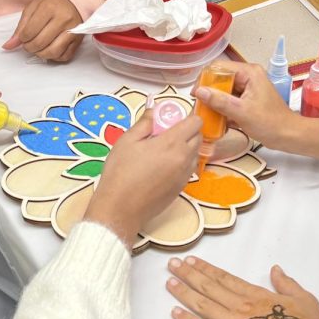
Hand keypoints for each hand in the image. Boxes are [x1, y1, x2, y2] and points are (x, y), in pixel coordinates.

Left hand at [2, 0, 82, 62]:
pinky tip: (50, 49)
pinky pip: (64, 56)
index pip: (29, 32)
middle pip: (40, 43)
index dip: (22, 39)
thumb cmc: (50, 5)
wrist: (72, 0)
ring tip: (38, 48)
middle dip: (29, 48)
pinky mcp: (78, 40)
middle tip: (29, 44)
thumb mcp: (32, 10)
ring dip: (41, 54)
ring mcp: (73, 31)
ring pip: (53, 52)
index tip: (23, 37)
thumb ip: (20, 28)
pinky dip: (54, 57)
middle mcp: (63, 19)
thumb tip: (8, 46)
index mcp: (49, 9)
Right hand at [84, 113, 202, 246]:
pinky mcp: (182, 187)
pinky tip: (162, 165)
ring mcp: (185, 175)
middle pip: (198, 136)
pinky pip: (189, 168)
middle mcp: (184, 158)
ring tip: (163, 149)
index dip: (187, 116)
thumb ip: (144, 122)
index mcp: (172, 143)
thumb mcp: (127, 141)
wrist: (121, 208)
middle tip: (165, 132)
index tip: (173, 118)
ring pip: (195, 153)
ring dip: (185, 146)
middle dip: (187, 130)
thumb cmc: (121, 173)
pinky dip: (181, 161)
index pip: (196, 122)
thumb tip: (154, 110)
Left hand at [166, 256, 318, 318]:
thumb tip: (276, 269)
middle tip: (172, 264)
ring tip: (169, 282)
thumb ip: (287, 284)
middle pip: (209, 286)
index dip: (206, 269)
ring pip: (202, 304)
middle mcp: (241, 306)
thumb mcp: (304, 299)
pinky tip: (175, 312)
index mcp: (257, 295)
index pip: (225, 278)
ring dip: (184, 292)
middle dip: (188, 274)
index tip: (192, 260)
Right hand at [192, 59, 304, 151]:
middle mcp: (248, 75)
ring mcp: (248, 87)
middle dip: (209, 92)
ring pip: (224, 90)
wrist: (288, 136)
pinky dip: (223, 108)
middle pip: (220, 78)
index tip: (196, 95)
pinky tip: (218, 120)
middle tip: (200, 107)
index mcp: (249, 72)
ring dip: (215, 102)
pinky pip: (230, 99)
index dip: (205, 79)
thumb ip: (219, 101)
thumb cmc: (269, 123)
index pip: (219, 67)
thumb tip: (198, 91)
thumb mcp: (241, 112)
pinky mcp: (248, 98)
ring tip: (206, 115)